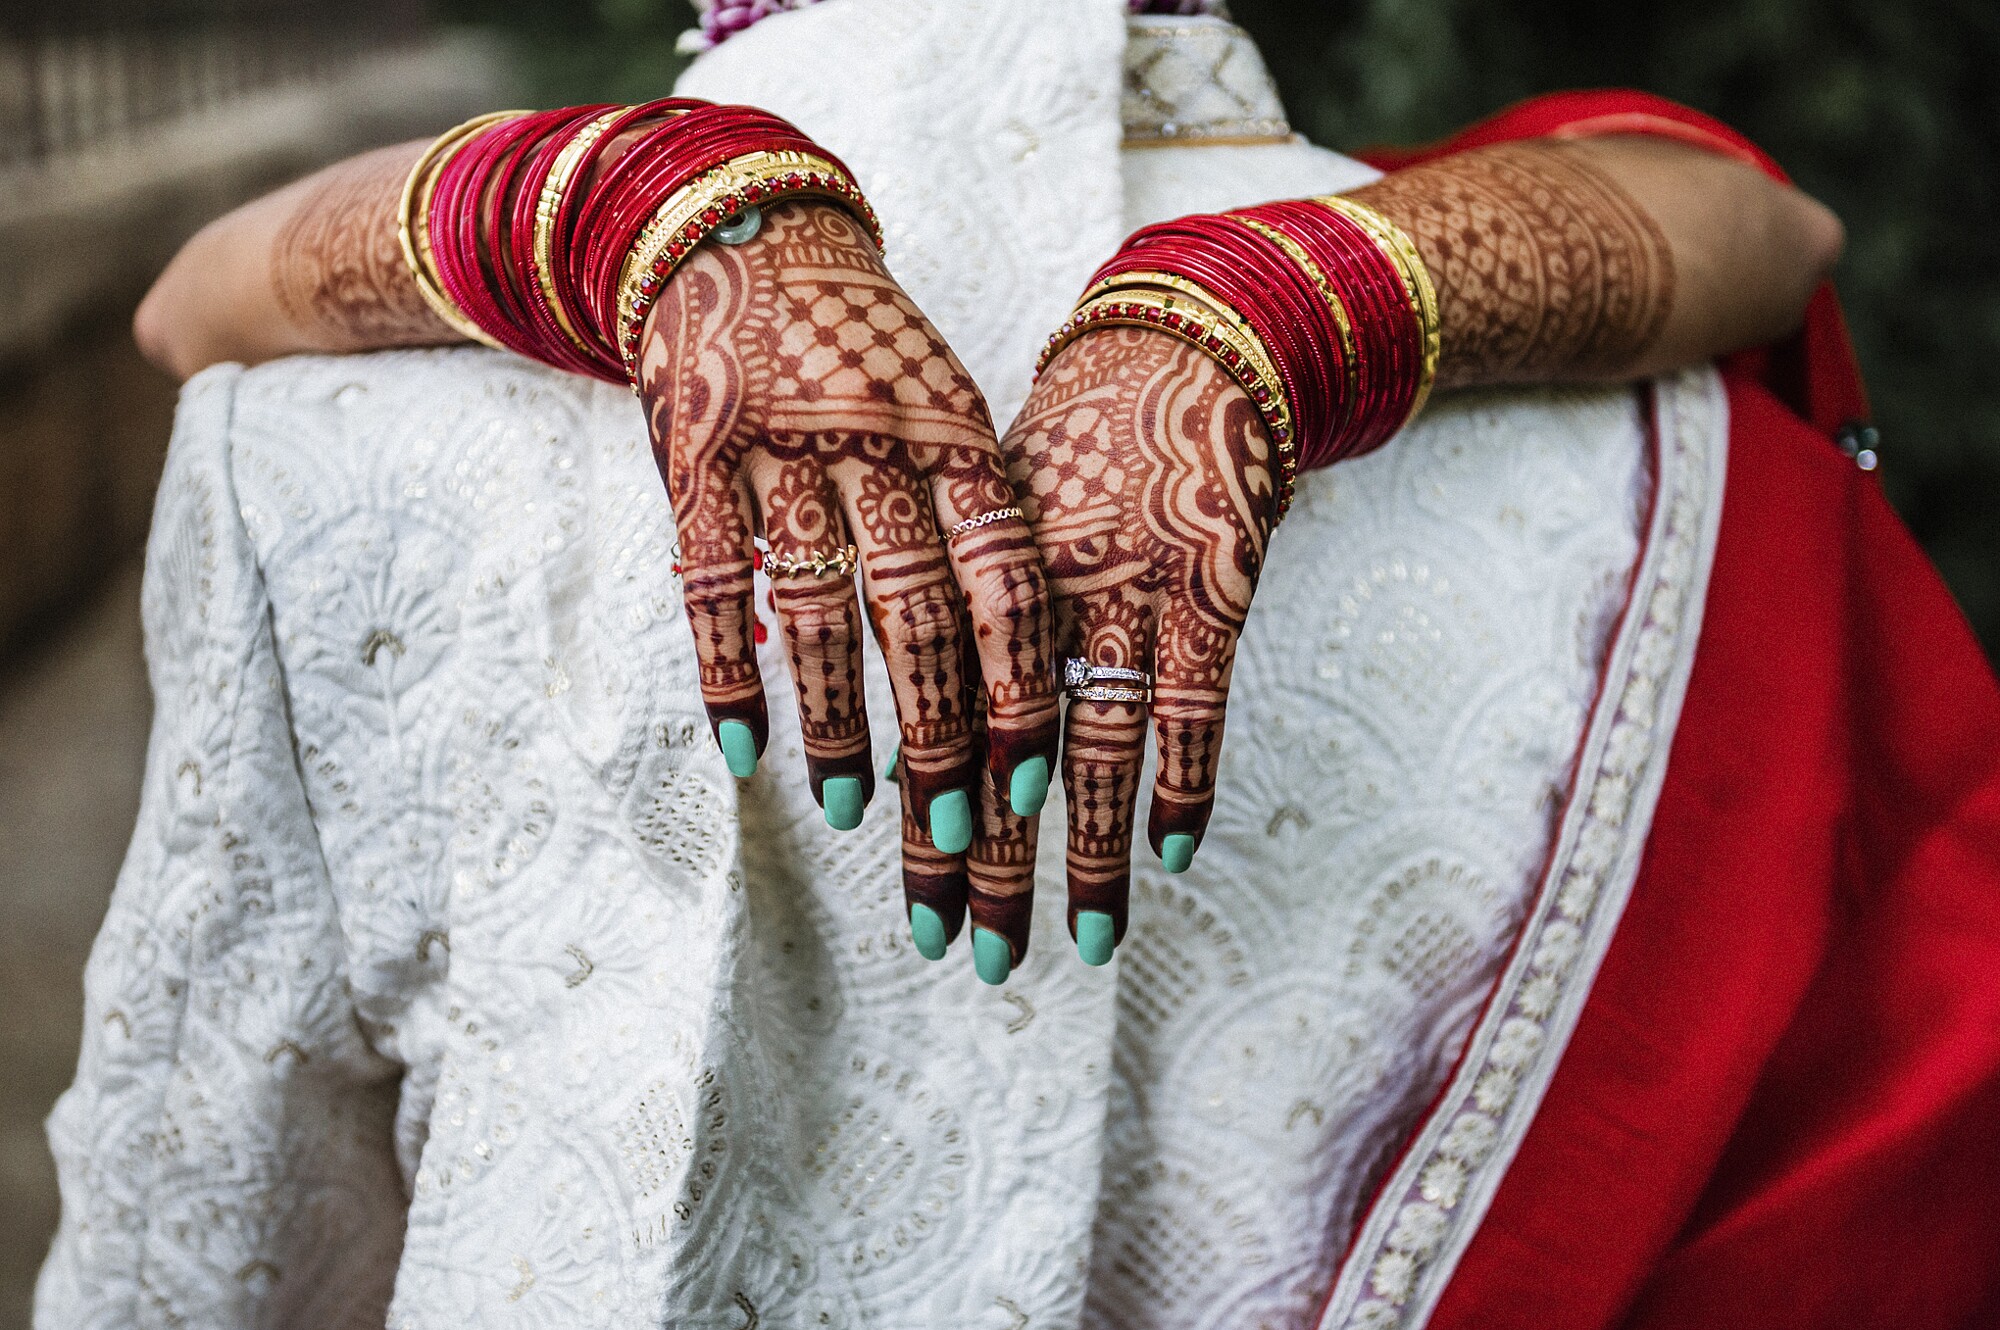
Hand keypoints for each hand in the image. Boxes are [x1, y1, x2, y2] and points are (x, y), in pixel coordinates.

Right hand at [636, 199, 1058, 940]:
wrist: (744, 232)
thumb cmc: (865, 349)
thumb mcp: (942, 407)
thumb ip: (969, 518)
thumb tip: (1010, 665)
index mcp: (956, 433)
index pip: (1006, 579)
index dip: (1019, 686)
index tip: (1030, 783)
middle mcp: (877, 442)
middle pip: (919, 613)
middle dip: (939, 735)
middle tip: (951, 836)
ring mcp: (781, 448)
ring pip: (818, 610)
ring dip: (837, 722)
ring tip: (846, 811)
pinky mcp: (696, 459)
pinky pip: (714, 584)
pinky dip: (730, 673)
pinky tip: (745, 749)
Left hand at [965, 325, 1275, 979]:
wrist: (1181, 347)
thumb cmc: (1077, 444)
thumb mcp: (995, 517)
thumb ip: (962, 622)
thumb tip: (916, 732)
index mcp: (973, 574)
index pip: (938, 720)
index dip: (924, 811)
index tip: (911, 894)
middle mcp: (1037, 588)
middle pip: (999, 750)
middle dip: (982, 862)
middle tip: (961, 954)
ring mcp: (1127, 588)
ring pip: (1094, 742)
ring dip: (1082, 853)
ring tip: (1075, 944)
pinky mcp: (1212, 584)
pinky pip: (1196, 701)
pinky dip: (1183, 777)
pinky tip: (1172, 853)